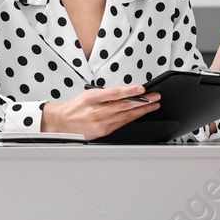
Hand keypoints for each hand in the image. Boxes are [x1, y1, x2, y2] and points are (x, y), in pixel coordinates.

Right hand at [41, 85, 159, 139]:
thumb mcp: (89, 93)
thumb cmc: (75, 107)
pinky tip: (140, 114)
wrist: (63, 122)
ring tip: (153, 105)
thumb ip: (107, 93)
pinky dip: (132, 117)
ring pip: (126, 115)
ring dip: (142, 110)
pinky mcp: (104, 131)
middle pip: (124, 105)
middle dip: (143, 101)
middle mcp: (97, 112)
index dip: (130, 91)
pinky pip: (122, 123)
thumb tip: (126, 92)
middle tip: (155, 97)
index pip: (114, 93)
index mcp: (92, 98)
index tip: (142, 88)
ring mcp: (101, 123)